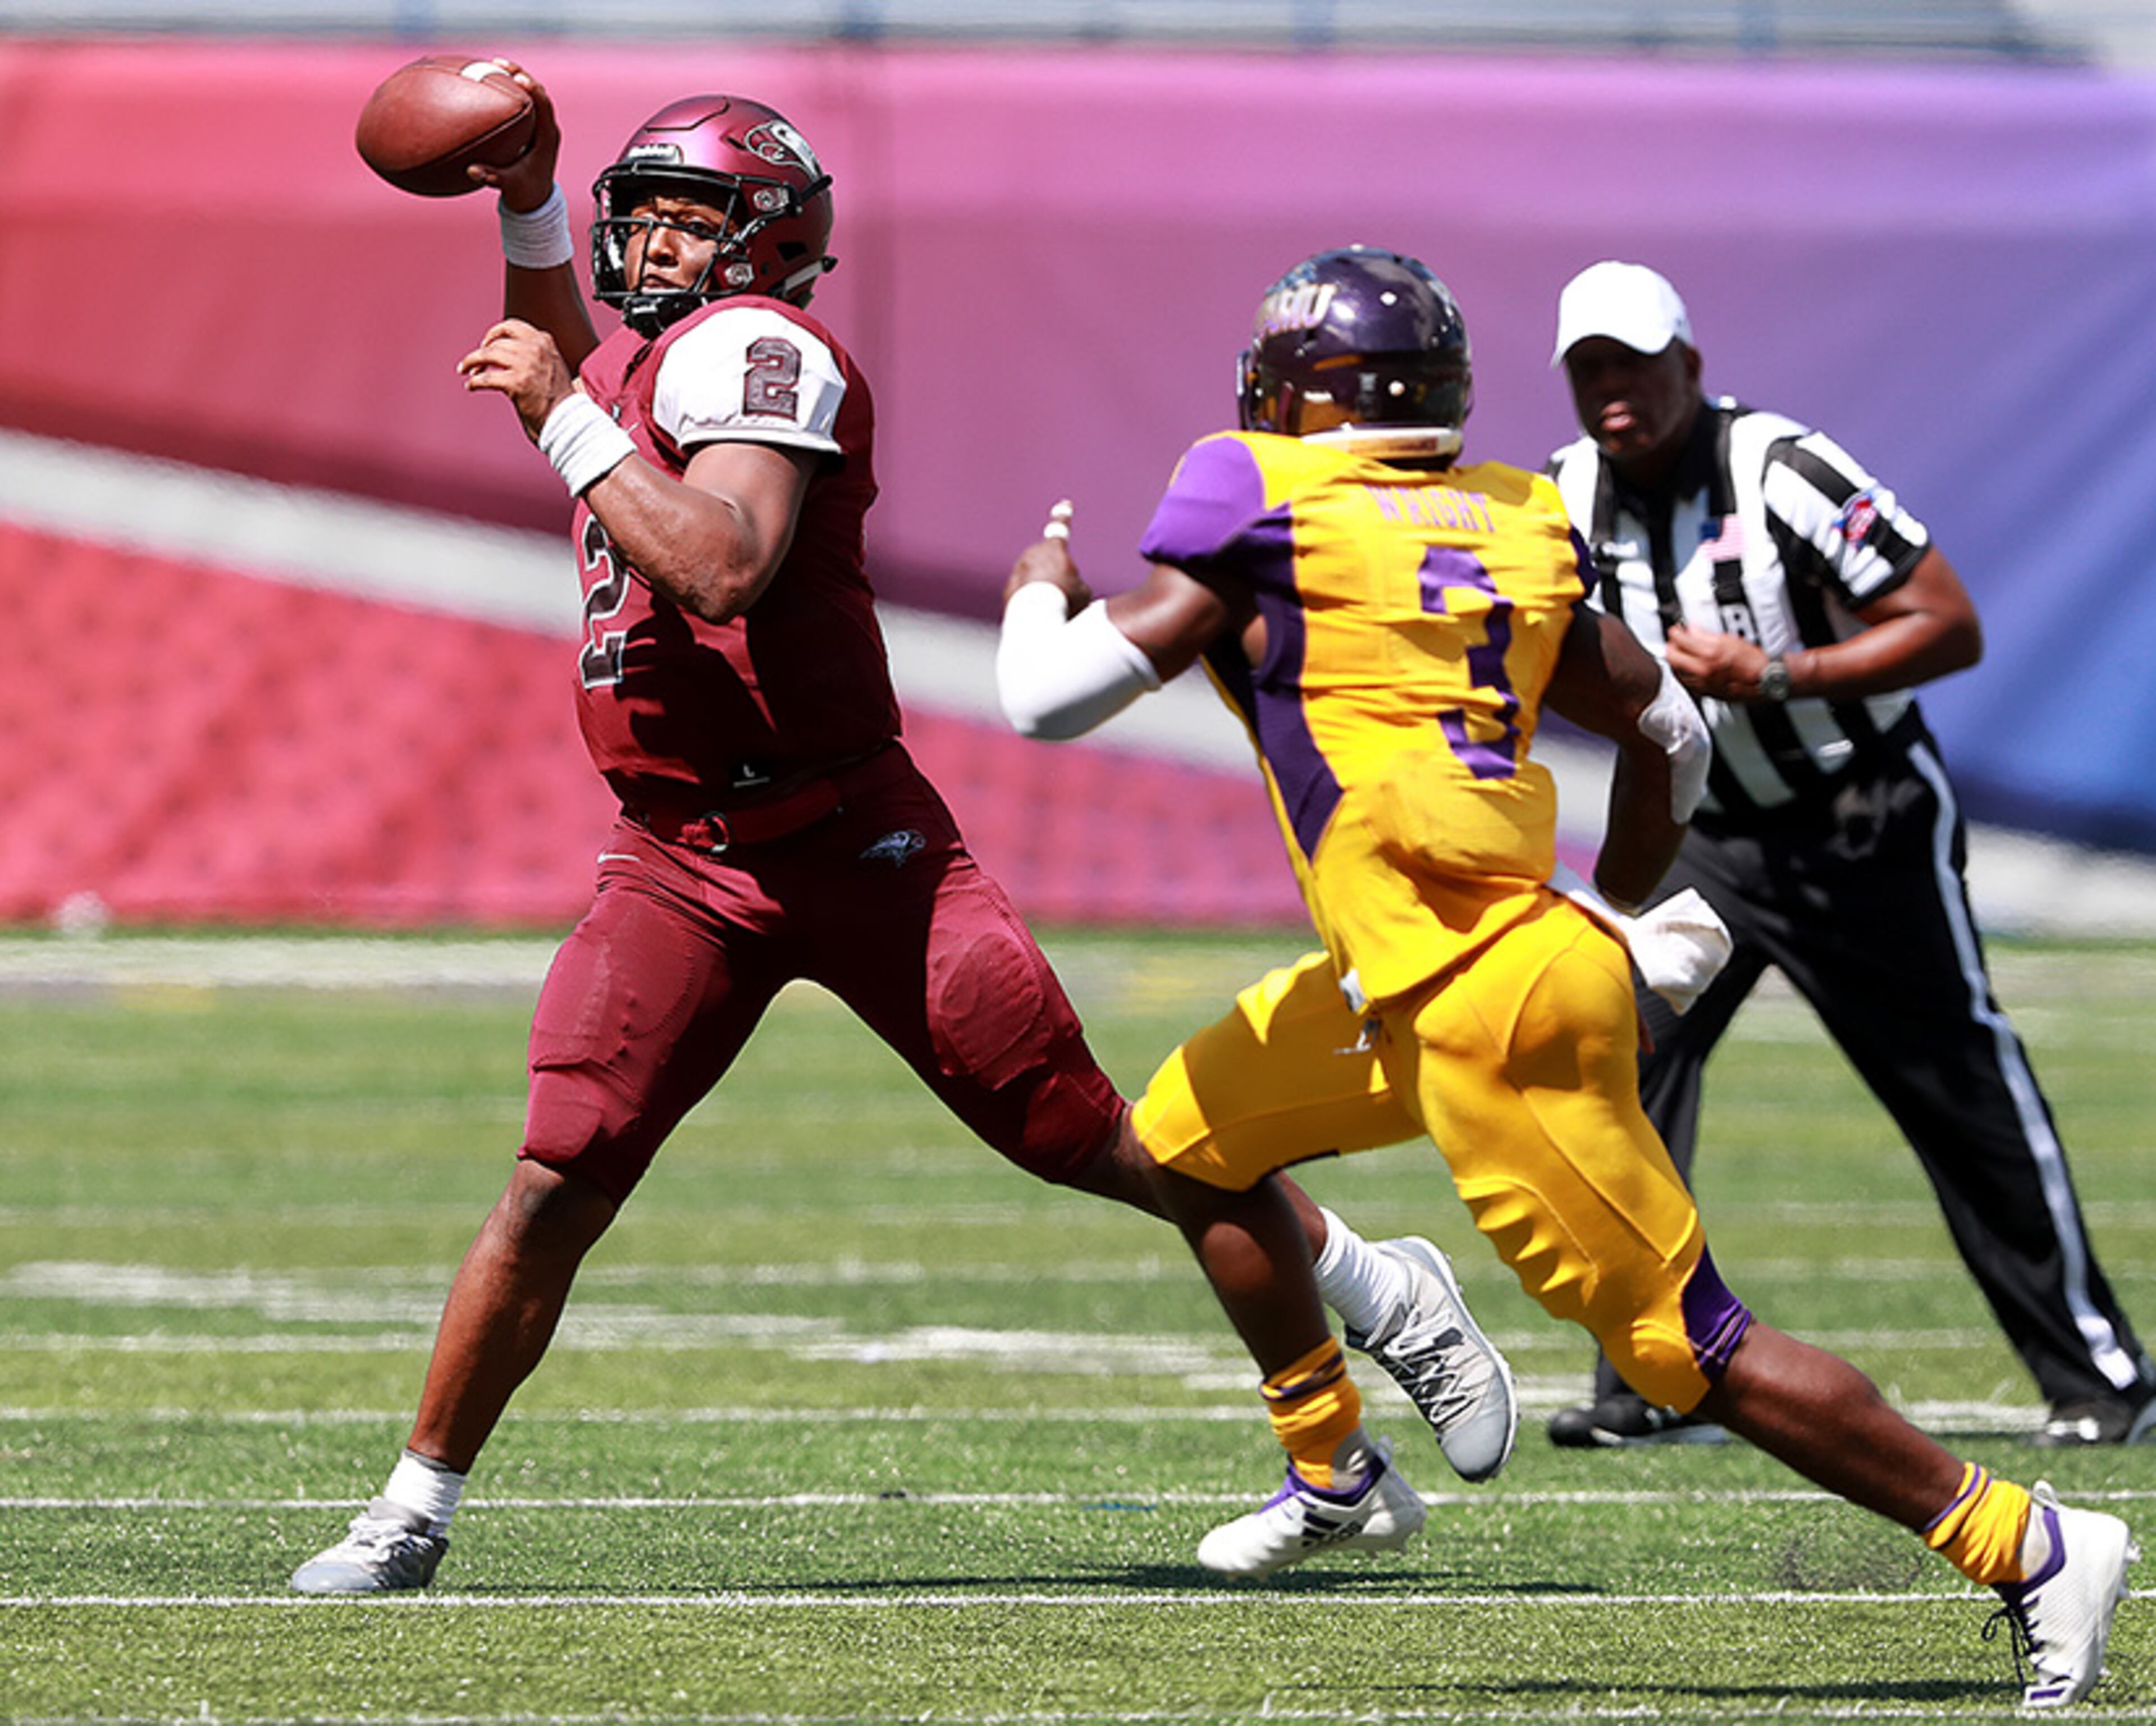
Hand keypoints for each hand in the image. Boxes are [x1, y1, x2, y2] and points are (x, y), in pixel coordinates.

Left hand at [457, 318, 575, 440]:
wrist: (567, 419)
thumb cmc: (557, 397)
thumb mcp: (551, 363)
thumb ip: (533, 351)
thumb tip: (505, 347)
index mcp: (544, 342)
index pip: (511, 326)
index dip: (494, 333)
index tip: (486, 344)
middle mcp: (536, 349)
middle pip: (496, 342)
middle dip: (480, 352)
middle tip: (472, 363)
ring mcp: (527, 365)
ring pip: (487, 355)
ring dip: (471, 362)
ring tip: (466, 371)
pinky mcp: (517, 383)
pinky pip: (486, 378)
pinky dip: (474, 382)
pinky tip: (471, 386)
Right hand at [467, 60, 561, 210]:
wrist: (535, 200)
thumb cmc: (524, 192)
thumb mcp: (509, 186)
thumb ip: (493, 178)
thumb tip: (472, 171)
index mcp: (547, 139)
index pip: (544, 107)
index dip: (533, 90)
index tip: (518, 77)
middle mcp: (547, 128)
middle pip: (538, 93)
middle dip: (520, 74)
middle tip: (498, 62)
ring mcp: (540, 126)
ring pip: (531, 94)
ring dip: (515, 77)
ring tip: (493, 64)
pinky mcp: (531, 127)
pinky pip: (522, 101)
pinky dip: (509, 90)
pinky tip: (490, 80)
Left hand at [1003, 499, 1093, 614]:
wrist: (1036, 620)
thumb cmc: (1064, 602)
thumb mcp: (1083, 591)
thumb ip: (1076, 583)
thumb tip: (1068, 589)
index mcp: (1054, 548)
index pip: (1060, 528)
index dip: (1064, 515)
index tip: (1065, 504)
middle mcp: (1033, 555)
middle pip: (1047, 562)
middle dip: (1054, 575)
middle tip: (1063, 595)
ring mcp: (1018, 571)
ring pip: (1034, 580)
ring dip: (1042, 591)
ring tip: (1051, 609)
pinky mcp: (1009, 589)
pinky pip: (1023, 594)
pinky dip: (1030, 603)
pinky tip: (1037, 616)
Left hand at [1666, 623, 1779, 702]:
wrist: (1765, 680)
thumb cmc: (1755, 662)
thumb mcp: (1732, 640)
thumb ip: (1707, 635)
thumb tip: (1693, 629)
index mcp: (1710, 654)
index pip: (1681, 640)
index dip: (1676, 632)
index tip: (1676, 629)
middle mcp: (1703, 670)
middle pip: (1672, 657)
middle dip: (1670, 646)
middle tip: (1674, 641)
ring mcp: (1703, 683)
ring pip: (1676, 671)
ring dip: (1675, 660)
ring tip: (1679, 653)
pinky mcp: (1705, 692)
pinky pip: (1685, 682)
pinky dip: (1682, 673)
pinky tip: (1685, 669)